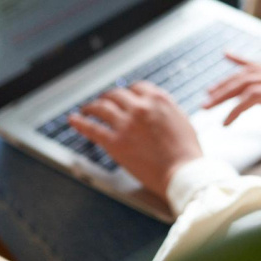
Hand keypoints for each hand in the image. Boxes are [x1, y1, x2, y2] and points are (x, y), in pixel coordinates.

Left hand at [69, 82, 201, 195]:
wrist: (182, 172)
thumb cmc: (186, 151)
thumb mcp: (182, 119)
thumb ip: (165, 109)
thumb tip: (155, 107)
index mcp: (158, 100)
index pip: (137, 87)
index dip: (128, 91)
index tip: (123, 96)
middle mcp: (140, 107)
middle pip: (116, 94)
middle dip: (108, 97)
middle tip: (103, 101)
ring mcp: (126, 124)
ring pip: (101, 107)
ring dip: (92, 106)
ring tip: (87, 109)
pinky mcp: (115, 142)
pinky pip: (92, 128)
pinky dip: (80, 122)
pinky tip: (74, 119)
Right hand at [203, 53, 260, 129]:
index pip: (255, 96)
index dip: (236, 109)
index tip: (223, 125)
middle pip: (248, 81)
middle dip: (224, 94)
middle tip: (204, 107)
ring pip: (250, 73)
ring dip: (227, 82)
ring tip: (208, 94)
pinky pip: (260, 65)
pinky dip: (241, 59)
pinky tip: (226, 54)